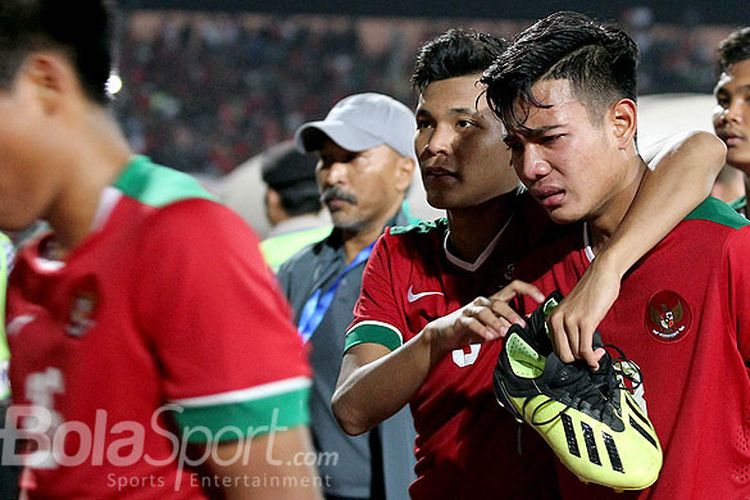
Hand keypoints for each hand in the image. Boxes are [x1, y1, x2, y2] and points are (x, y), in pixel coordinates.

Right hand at [423, 280, 543, 356]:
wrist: (446, 334)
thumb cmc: (473, 329)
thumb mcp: (495, 325)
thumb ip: (510, 321)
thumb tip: (531, 319)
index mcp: (495, 301)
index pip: (514, 287)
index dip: (528, 290)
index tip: (542, 299)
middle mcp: (484, 302)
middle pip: (500, 302)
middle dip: (512, 314)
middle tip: (521, 326)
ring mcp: (471, 309)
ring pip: (486, 311)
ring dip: (497, 322)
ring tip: (505, 332)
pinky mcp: (461, 320)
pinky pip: (472, 322)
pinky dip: (482, 329)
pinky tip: (489, 336)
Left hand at [547, 257, 620, 368]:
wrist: (601, 274)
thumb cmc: (590, 293)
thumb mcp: (572, 311)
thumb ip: (568, 328)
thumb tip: (575, 351)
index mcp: (552, 318)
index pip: (555, 348)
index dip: (569, 357)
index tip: (580, 357)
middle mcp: (557, 320)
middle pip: (563, 355)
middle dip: (578, 362)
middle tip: (590, 358)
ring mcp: (570, 321)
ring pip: (576, 354)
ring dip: (590, 359)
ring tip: (598, 353)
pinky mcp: (585, 321)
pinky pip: (585, 349)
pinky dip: (592, 358)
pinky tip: (599, 356)